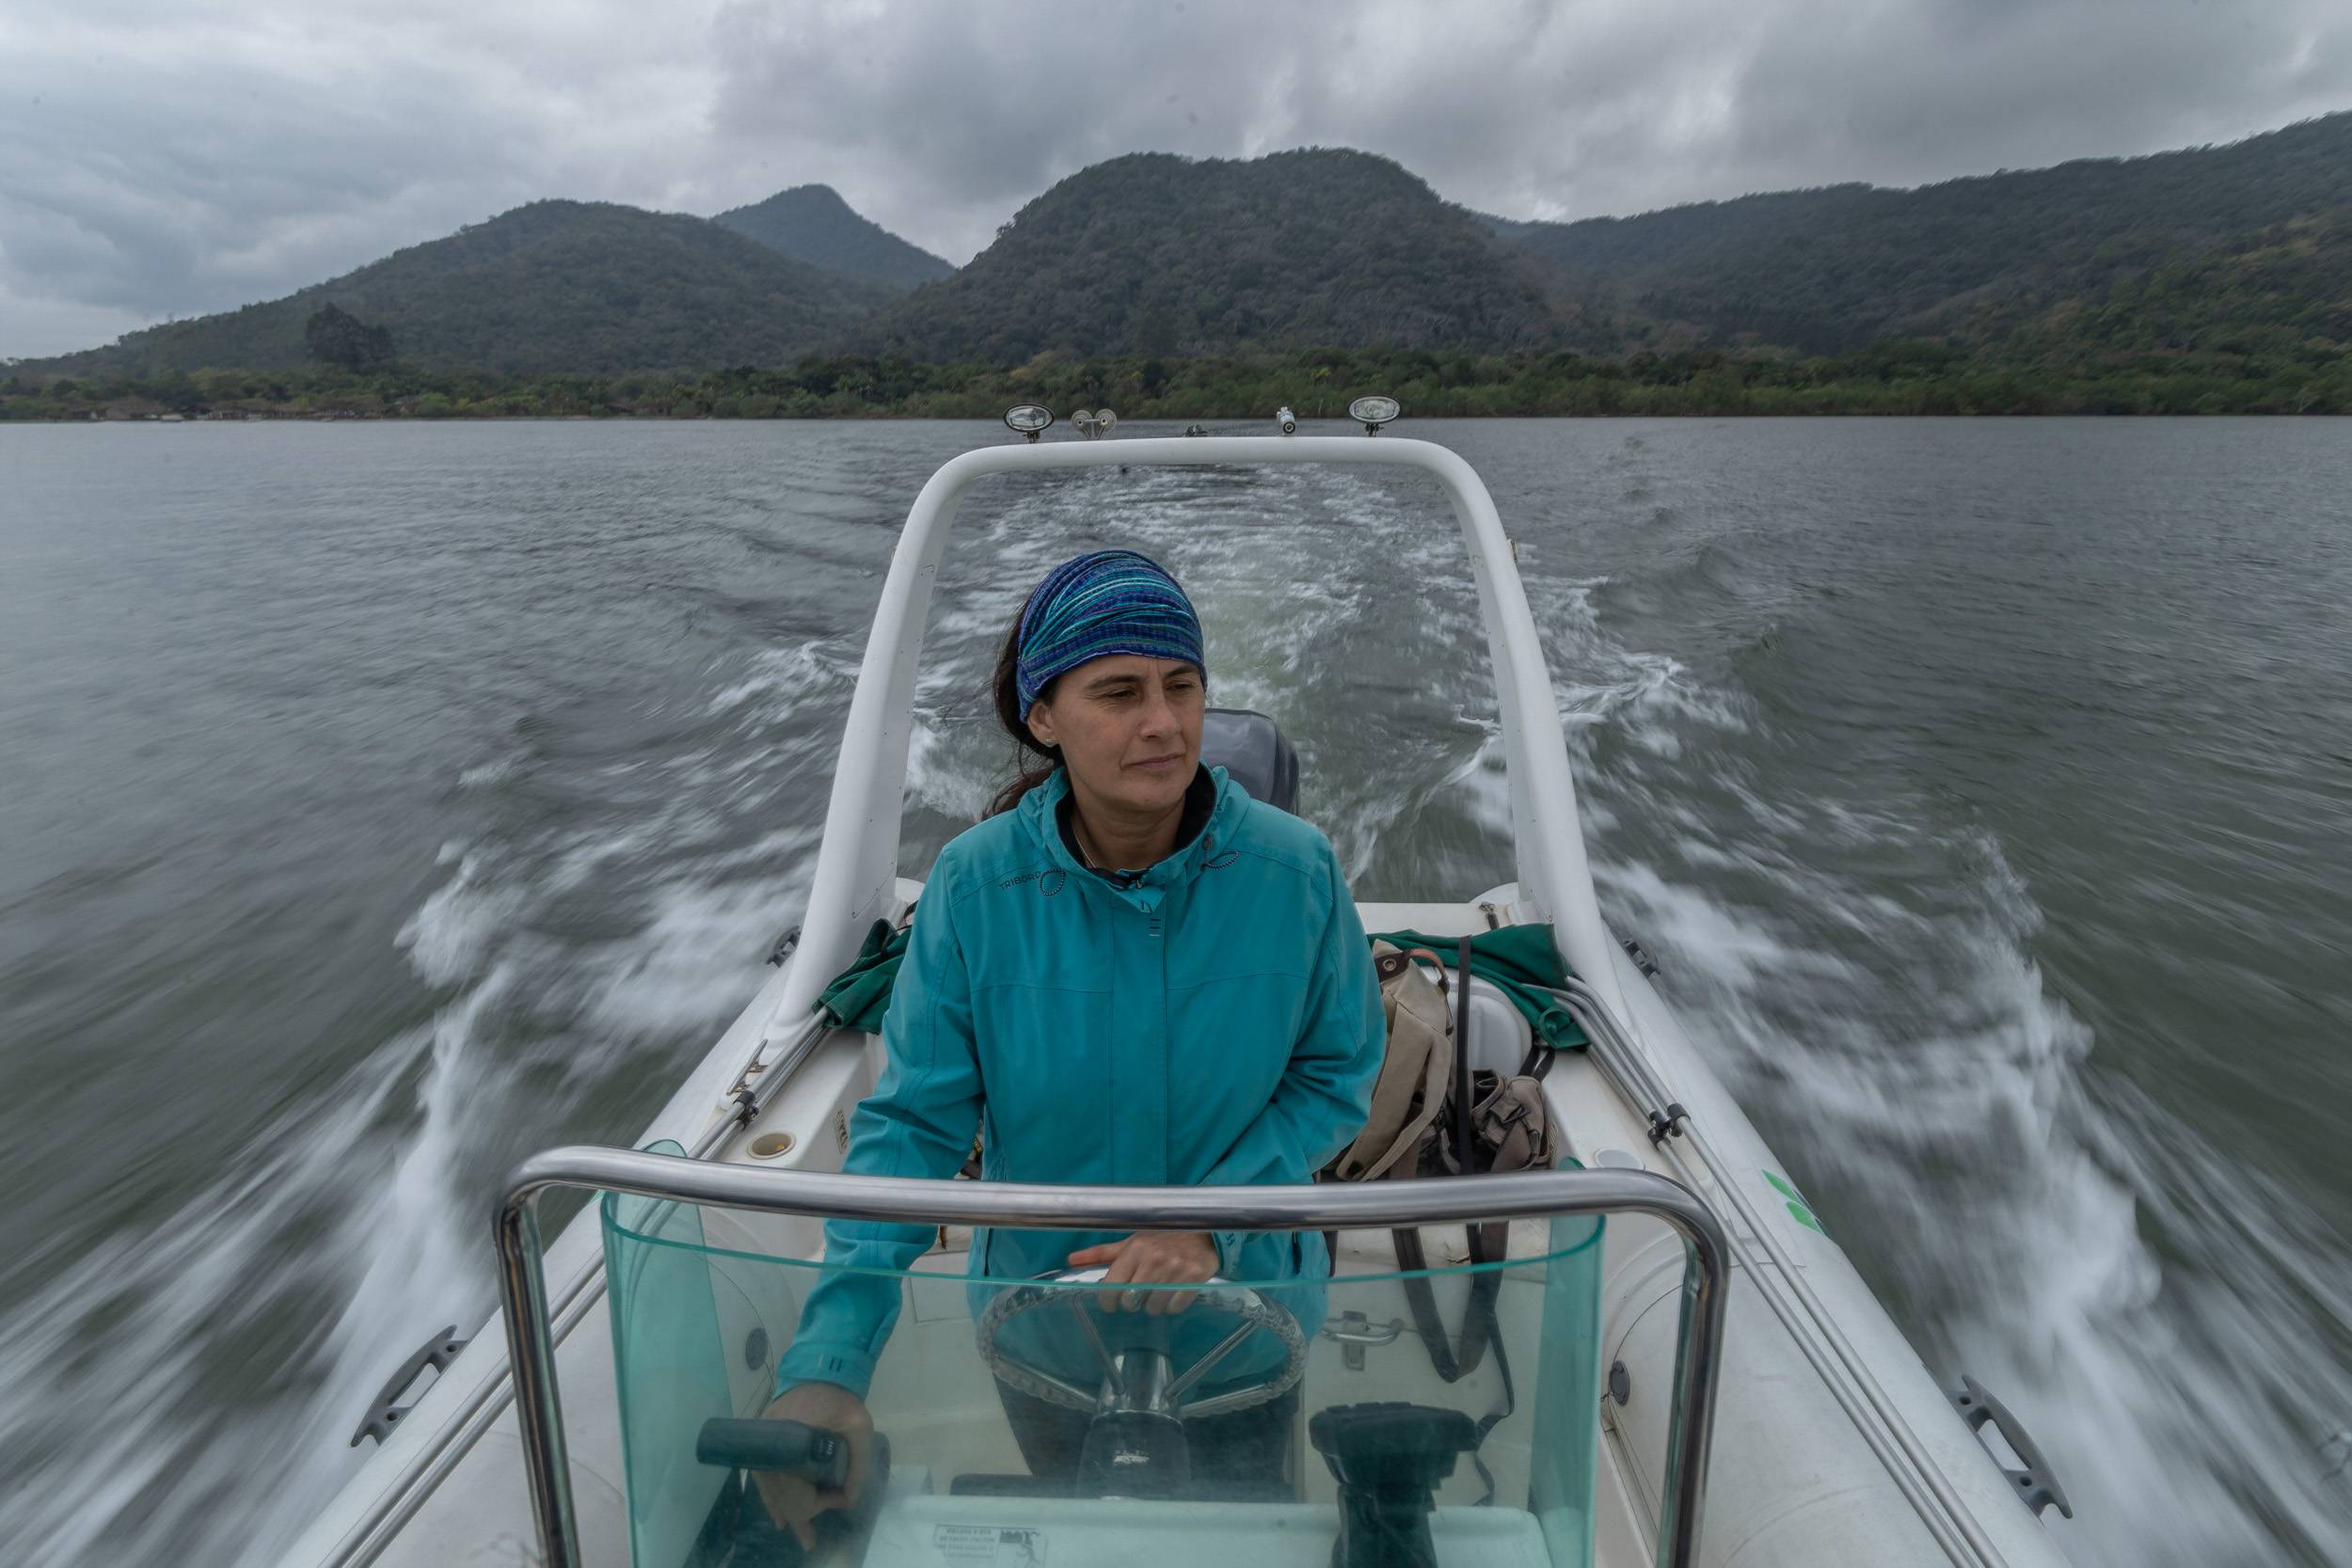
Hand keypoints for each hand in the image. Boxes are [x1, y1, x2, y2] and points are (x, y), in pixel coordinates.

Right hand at [750, 1381, 875, 1551]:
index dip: (817, 1505)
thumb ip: (859, 1466)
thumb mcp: (861, 1429)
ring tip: (793, 1531)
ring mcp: (762, 1442)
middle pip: (781, 1494)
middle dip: (798, 1517)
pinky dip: (770, 1494)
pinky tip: (775, 1511)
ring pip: (769, 1488)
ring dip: (782, 1510)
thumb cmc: (842, 1399)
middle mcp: (769, 1447)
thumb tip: (847, 1500)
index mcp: (791, 1444)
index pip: (796, 1492)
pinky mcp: (761, 1437)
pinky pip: (763, 1475)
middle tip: (809, 1541)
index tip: (839, 1499)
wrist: (820, 1367)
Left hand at [1066, 1231, 1218, 1314]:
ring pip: (1153, 1307)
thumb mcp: (1131, 1241)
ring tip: (1158, 1290)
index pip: (1111, 1287)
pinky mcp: (1194, 1279)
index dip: (1107, 1301)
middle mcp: (1154, 1259)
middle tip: (1138, 1293)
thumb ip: (1101, 1254)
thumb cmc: (1162, 1237)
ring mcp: (1175, 1270)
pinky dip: (1172, 1305)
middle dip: (1131, 1302)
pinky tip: (1174, 1291)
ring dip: (1153, 1304)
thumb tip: (1071, 1260)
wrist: (1203, 1230)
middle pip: (1130, 1302)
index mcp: (1135, 1249)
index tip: (1111, 1303)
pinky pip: (1175, 1307)